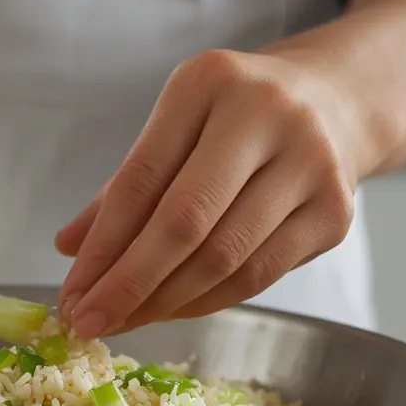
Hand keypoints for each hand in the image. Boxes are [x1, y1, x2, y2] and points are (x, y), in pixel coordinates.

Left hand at [56, 48, 367, 336]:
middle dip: (129, 284)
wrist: (336, 103)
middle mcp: (265, 115)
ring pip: (224, 257)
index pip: (141, 179)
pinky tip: (172, 310)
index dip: (101, 247)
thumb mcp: (173, 130)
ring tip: (125, 322)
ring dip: (165, 302)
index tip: (71, 295)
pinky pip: (259, 275)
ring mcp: (310, 164)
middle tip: (89, 322)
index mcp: (208, 83)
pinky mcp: (334, 213)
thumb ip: (123, 188)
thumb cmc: (233, 121)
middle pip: (185, 222)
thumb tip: (68, 248)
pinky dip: (208, 301)